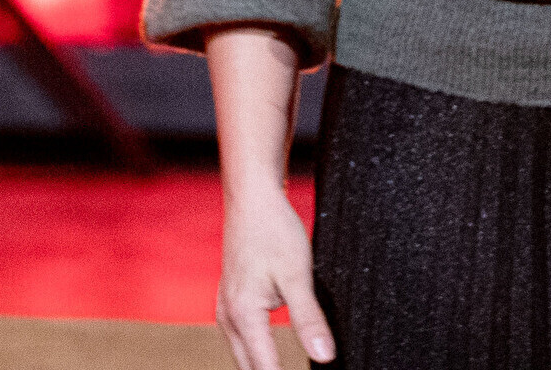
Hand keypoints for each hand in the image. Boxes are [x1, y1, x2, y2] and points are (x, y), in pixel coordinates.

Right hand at [216, 178, 332, 368]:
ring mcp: (226, 309)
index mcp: (243, 315)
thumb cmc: (273, 231)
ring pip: (243, 356)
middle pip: (249, 369)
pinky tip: (271, 358)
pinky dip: (257, 354)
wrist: (252, 198)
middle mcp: (228, 317)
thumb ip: (309, 319)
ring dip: (262, 369)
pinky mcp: (230, 301)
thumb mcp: (298, 275)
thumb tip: (325, 357)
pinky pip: (241, 340)